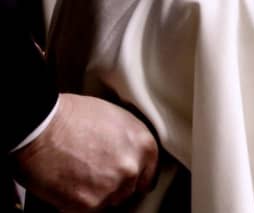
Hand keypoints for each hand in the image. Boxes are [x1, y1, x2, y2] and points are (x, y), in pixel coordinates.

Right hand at [11, 94, 157, 210]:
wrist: (40, 126)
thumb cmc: (71, 116)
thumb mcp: (115, 118)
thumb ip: (127, 142)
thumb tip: (126, 154)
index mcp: (144, 145)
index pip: (148, 174)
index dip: (133, 176)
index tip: (122, 177)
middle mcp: (132, 168)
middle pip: (127, 190)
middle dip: (111, 184)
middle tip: (90, 171)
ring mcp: (111, 187)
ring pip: (107, 202)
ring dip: (93, 194)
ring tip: (75, 174)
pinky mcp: (88, 204)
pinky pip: (85, 210)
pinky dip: (73, 202)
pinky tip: (65, 183)